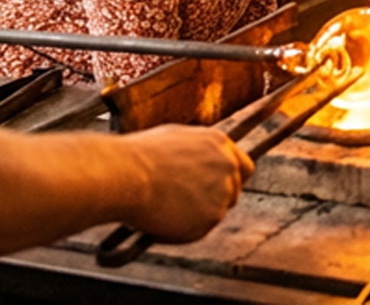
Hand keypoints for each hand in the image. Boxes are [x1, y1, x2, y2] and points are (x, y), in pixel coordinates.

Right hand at [122, 125, 253, 240]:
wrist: (127, 175)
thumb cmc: (138, 156)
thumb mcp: (174, 139)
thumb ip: (195, 151)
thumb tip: (194, 161)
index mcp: (219, 143)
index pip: (243, 167)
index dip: (230, 180)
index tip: (216, 189)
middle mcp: (227, 166)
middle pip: (233, 192)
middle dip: (214, 200)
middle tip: (186, 205)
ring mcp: (222, 192)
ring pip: (214, 213)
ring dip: (194, 216)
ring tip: (162, 207)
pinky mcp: (212, 217)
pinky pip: (198, 230)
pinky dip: (182, 231)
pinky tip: (160, 218)